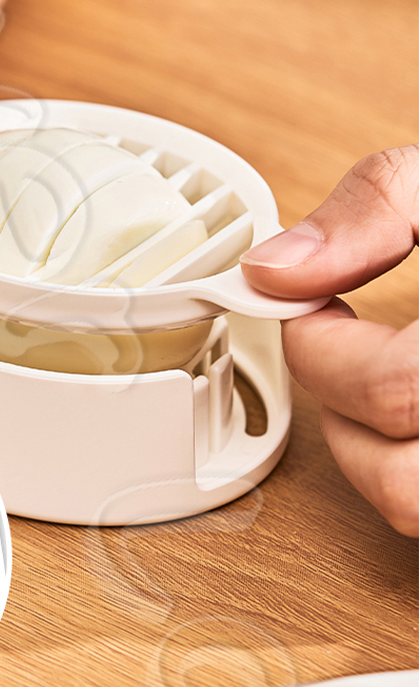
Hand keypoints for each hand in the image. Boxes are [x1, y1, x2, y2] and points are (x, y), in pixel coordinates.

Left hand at [241, 147, 418, 534]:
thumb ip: (377, 206)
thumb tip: (281, 268)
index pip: (393, 389)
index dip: (321, 348)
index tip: (307, 309)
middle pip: (402, 480)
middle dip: (341, 410)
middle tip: (340, 348)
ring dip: (374, 453)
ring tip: (380, 381)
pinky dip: (417, 467)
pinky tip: (417, 409)